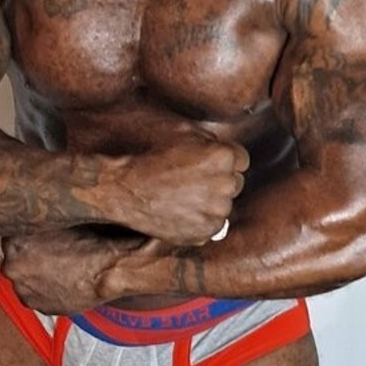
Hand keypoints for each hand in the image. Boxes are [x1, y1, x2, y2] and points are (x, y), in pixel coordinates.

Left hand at [0, 226, 142, 313]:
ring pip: (26, 279)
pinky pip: (39, 295)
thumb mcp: (59, 219)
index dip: (26, 235)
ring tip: (61, 266)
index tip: (38, 235)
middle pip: (15, 259)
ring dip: (38, 274)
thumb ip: (39, 220)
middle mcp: (13, 268)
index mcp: (13, 243)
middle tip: (51, 251)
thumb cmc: (90, 241)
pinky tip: (64, 280)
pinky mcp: (40, 307)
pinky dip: (48, 290)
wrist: (110, 270)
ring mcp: (25, 291)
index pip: (11, 236)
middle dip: (29, 256)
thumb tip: (31, 215)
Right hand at [107, 126, 248, 244]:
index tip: (206, 164)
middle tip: (190, 180)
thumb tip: (221, 146)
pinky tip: (180, 211)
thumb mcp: (181, 132)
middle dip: (218, 181)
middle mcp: (225, 185)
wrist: (123, 188)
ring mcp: (216, 212)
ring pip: (223, 206)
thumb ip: (209, 139)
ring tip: (182, 197)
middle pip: (235, 183)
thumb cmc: (149, 156)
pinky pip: (213, 226)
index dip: (222, 161)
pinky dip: (200, 221)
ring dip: (210, 203)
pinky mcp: (205, 233)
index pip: (241, 160)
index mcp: (223, 157)